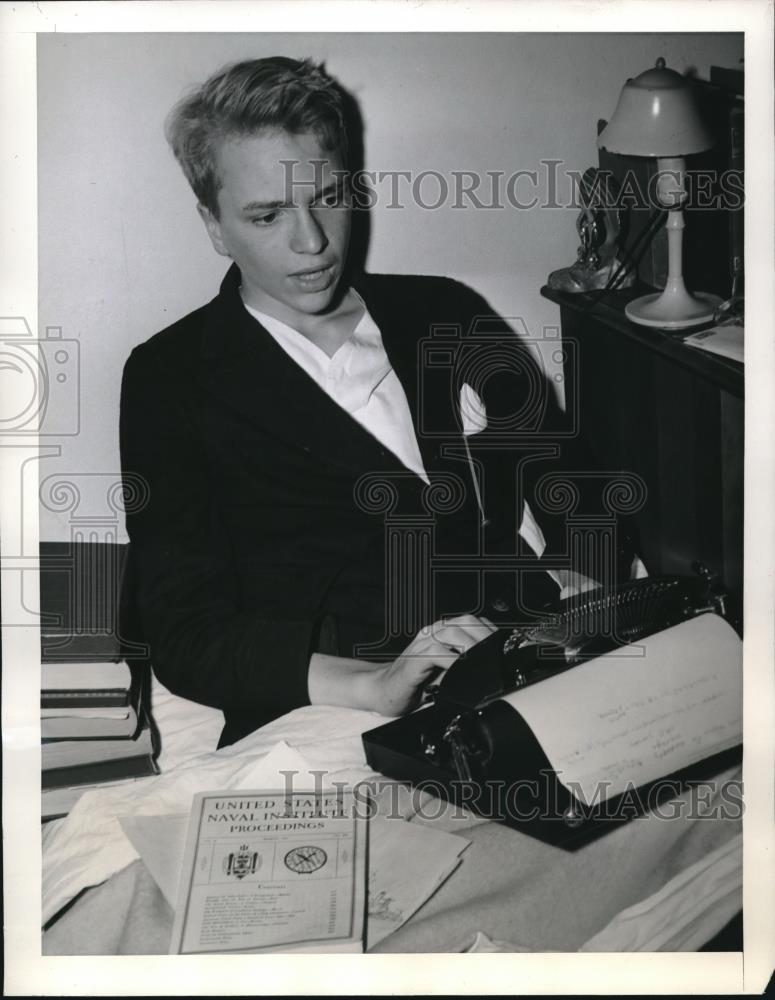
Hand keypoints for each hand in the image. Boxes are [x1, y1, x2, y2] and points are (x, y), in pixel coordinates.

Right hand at [364, 614, 496, 715]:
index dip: (489, 633)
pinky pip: (435, 653)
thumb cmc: (415, 684)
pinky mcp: (413, 660)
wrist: (383, 692)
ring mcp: (421, 644)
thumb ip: (464, 667)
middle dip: (484, 639)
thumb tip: (491, 671)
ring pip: (452, 633)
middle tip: (496, 660)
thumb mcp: (447, 674)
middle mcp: (432, 634)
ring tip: (483, 665)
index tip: (503, 649)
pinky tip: (462, 672)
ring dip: (472, 648)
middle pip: (465, 623)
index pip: (473, 622)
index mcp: (441, 633)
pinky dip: (452, 662)